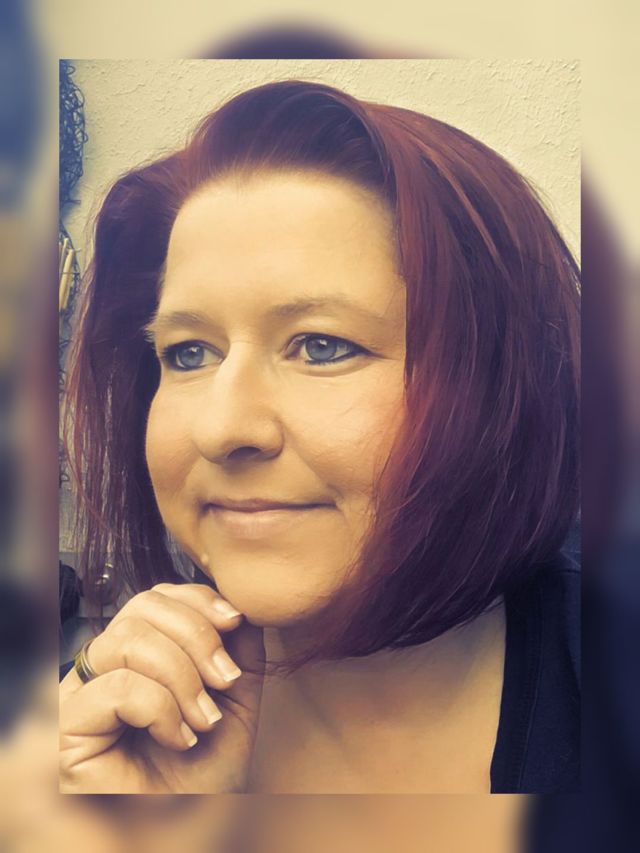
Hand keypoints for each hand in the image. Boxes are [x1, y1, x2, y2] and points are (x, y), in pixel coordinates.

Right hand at [59, 583, 264, 792]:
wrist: (188, 839)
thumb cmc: (205, 779)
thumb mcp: (234, 700)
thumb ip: (237, 647)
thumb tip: (239, 600)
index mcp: (136, 658)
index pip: (155, 597)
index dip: (197, 599)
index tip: (236, 622)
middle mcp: (101, 671)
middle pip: (141, 606)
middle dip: (196, 635)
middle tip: (224, 680)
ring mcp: (79, 698)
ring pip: (128, 640)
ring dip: (182, 676)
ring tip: (202, 720)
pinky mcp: (64, 730)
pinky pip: (118, 686)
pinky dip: (161, 709)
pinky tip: (177, 739)